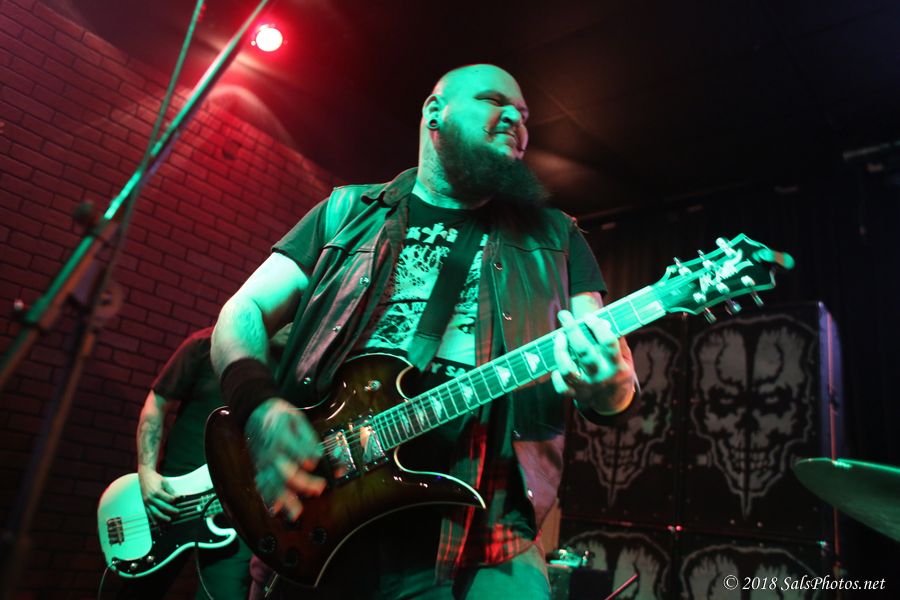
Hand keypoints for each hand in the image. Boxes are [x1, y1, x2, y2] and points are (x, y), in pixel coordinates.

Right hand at [137, 466, 177, 521]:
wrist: (144, 476)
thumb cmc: (155, 479)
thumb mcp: (165, 482)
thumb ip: (171, 491)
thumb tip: (179, 497)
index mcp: (156, 492)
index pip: (168, 499)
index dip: (174, 500)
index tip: (180, 500)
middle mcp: (151, 498)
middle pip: (162, 507)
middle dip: (171, 511)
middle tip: (178, 513)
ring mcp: (147, 502)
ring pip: (155, 512)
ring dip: (162, 518)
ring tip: (169, 520)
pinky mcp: (145, 504)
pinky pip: (149, 513)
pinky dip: (153, 519)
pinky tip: (157, 524)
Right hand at [246, 398, 326, 520]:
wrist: (255, 414)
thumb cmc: (280, 416)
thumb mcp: (296, 417)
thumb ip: (308, 436)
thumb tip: (318, 454)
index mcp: (280, 435)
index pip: (294, 448)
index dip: (305, 455)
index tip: (315, 462)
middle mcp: (270, 452)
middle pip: (285, 470)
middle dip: (303, 482)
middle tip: (319, 487)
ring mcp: (263, 462)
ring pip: (273, 483)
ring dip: (285, 498)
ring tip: (296, 512)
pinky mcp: (260, 468)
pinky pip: (263, 485)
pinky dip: (268, 498)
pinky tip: (276, 509)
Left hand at [551, 310, 633, 410]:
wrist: (614, 402)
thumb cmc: (617, 371)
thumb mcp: (625, 357)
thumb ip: (616, 340)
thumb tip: (601, 319)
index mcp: (617, 366)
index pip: (608, 343)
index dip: (597, 327)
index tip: (587, 316)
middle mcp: (601, 376)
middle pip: (584, 352)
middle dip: (572, 330)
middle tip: (564, 315)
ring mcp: (587, 387)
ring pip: (568, 369)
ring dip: (560, 351)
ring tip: (558, 336)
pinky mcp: (576, 395)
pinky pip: (562, 388)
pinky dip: (557, 377)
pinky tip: (556, 367)